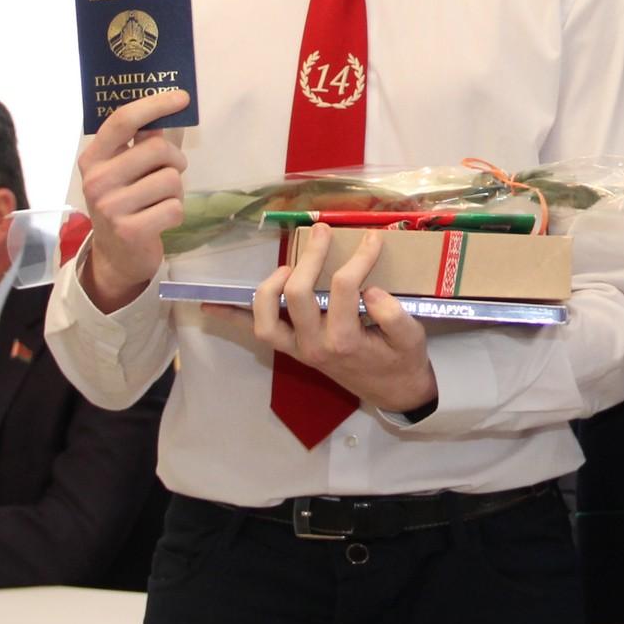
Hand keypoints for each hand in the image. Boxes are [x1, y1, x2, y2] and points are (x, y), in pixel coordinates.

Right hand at [76, 89, 190, 305]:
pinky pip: (174, 208)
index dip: (154, 105)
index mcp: (93, 158)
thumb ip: (141, 141)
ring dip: (175, 190)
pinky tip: (159, 219)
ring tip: (159, 200)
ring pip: (171, 180)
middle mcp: (96, 180)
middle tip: (170, 172)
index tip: (182, 98)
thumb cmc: (125, 202)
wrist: (116, 255)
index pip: (122, 120)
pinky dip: (175, 212)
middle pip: (157, 149)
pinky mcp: (129, 231)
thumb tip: (169, 108)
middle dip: (174, 160)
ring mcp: (110, 207)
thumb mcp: (124, 170)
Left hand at [237, 225, 437, 414]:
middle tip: (323, 232)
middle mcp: (315, 345)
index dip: (357, 258)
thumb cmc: (402, 361)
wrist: (392, 391)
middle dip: (310, 258)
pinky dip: (233, 318)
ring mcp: (297, 349)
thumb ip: (393, 315)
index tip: (371, 239)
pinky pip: (256, 334)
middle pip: (297, 294)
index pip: (344, 287)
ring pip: (265, 317)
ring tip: (290, 265)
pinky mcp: (291, 349)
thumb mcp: (412, 338)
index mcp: (346, 340)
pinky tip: (211, 305)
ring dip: (271, 286)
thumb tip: (369, 290)